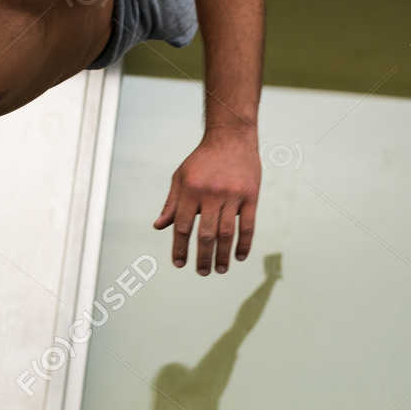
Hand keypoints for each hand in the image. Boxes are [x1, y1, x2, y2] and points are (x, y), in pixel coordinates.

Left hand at [153, 129, 260, 274]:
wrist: (231, 137)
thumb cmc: (202, 160)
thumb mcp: (181, 177)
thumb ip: (171, 203)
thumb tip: (159, 226)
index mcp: (190, 190)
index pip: (183, 227)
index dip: (180, 248)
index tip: (179, 264)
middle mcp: (211, 194)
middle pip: (206, 234)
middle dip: (203, 258)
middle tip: (202, 273)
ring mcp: (232, 195)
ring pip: (227, 233)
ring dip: (223, 255)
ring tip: (220, 270)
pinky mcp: (251, 195)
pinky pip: (248, 225)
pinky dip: (244, 244)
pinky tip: (239, 256)